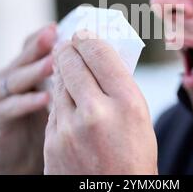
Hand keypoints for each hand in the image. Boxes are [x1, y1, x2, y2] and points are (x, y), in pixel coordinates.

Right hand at [0, 23, 55, 173]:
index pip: (31, 46)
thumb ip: (65, 77)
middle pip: (24, 58)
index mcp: (24, 69)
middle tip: (54, 35)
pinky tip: (46, 99)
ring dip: (36, 71)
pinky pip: (11, 107)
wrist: (21, 159)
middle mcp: (9, 78)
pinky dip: (28, 102)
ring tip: (54, 63)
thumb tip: (97, 59)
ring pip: (17, 79)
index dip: (43, 36)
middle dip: (39, 46)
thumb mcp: (55, 95)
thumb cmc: (43, 124)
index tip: (59, 26)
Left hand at [44, 30, 157, 174]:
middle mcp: (97, 112)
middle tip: (67, 43)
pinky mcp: (52, 142)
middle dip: (68, 48)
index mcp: (128, 103)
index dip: (88, 38)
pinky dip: (60, 100)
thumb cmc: (134, 158)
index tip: (83, 33)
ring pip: (59, 84)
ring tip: (66, 68)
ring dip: (63, 73)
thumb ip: (120, 88)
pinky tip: (68, 101)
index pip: (100, 53)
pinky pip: (54, 109)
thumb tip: (100, 58)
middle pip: (72, 62)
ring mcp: (70, 129)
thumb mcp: (140, 120)